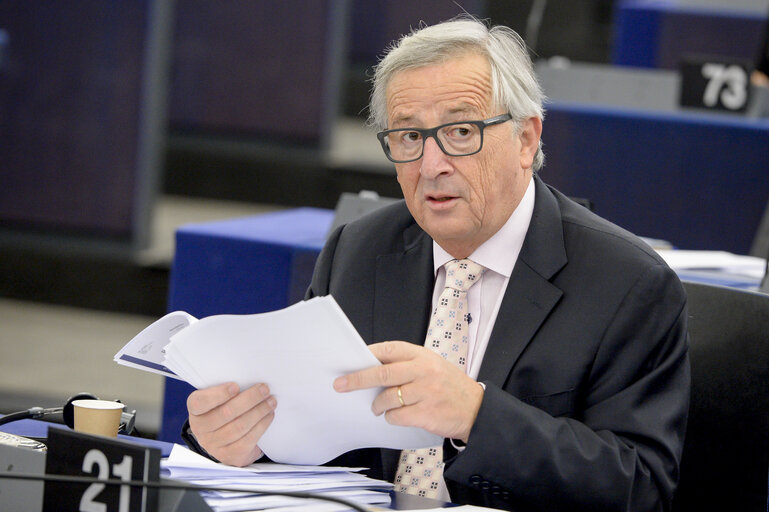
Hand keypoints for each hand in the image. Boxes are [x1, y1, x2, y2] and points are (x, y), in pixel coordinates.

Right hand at [187, 382, 275, 466]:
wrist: (224, 440)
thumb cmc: (223, 411)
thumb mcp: (218, 400)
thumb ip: (226, 391)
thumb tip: (250, 379)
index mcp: (196, 411)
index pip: (200, 402)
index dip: (219, 394)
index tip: (236, 386)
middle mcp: (201, 429)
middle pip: (226, 413)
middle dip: (250, 399)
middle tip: (264, 389)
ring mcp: (214, 445)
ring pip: (240, 426)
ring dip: (259, 411)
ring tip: (271, 401)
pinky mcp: (229, 455)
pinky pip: (248, 440)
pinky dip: (262, 425)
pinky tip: (269, 415)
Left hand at [333, 341, 483, 441]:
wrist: (477, 410)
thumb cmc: (450, 387)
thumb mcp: (433, 365)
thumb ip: (407, 364)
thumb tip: (372, 367)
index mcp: (423, 356)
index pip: (389, 350)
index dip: (368, 354)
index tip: (352, 359)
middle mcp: (424, 371)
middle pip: (382, 374)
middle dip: (357, 380)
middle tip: (341, 385)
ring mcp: (426, 393)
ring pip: (387, 398)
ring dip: (377, 405)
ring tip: (378, 407)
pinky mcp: (426, 413)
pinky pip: (396, 416)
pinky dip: (391, 418)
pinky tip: (396, 416)